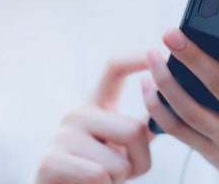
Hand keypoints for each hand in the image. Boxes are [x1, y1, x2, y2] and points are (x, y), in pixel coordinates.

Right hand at [36, 59, 152, 183]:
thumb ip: (140, 128)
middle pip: (133, 129)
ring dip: (119, 181)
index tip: (158, 47)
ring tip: (102, 181)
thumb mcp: (120, 147)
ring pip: (119, 162)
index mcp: (95, 105)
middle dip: (140, 161)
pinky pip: (99, 176)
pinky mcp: (50, 160)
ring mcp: (61, 135)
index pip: (114, 68)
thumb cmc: (97, 175)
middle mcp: (76, 113)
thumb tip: (168, 102)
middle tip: (123, 173)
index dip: (137, 57)